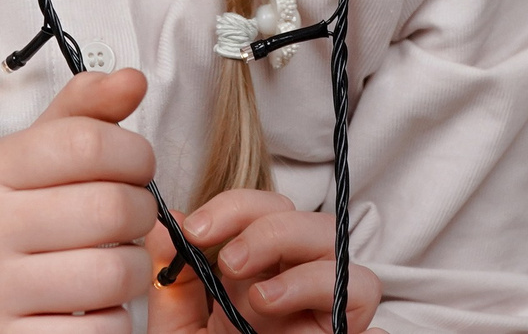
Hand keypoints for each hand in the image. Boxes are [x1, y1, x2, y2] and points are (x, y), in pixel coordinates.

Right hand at [0, 70, 160, 332]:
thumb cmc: (16, 220)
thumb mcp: (37, 158)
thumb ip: (86, 113)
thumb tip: (133, 79)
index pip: (90, 141)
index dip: (135, 153)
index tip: (137, 168)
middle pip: (113, 208)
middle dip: (142, 213)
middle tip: (130, 219)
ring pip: (116, 272)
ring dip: (134, 269)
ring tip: (113, 263)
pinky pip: (104, 329)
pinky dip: (115, 319)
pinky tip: (91, 308)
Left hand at [145, 191, 381, 333]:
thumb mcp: (177, 331)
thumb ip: (173, 282)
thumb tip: (165, 223)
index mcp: (250, 276)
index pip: (259, 211)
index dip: (234, 206)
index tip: (194, 227)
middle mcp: (290, 284)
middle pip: (305, 220)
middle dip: (265, 225)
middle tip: (229, 259)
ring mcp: (319, 309)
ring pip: (341, 252)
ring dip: (300, 260)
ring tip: (259, 297)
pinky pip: (362, 298)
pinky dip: (340, 292)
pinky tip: (288, 314)